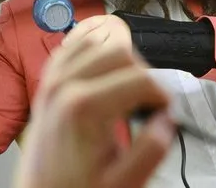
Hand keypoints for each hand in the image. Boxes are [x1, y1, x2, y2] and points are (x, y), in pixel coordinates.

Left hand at [15, 16, 173, 187]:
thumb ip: (150, 151)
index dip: (162, 96)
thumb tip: (167, 120)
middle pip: (122, 53)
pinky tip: (105, 71)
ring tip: (128, 91)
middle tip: (149, 104)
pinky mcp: (48, 79)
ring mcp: (52, 79)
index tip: (165, 115)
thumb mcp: (122, 183)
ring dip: (121, 63)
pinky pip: (74, 46)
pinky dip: (95, 51)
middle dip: (144, 75)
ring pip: (100, 42)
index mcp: (84, 106)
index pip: (141, 78)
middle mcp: (65, 84)